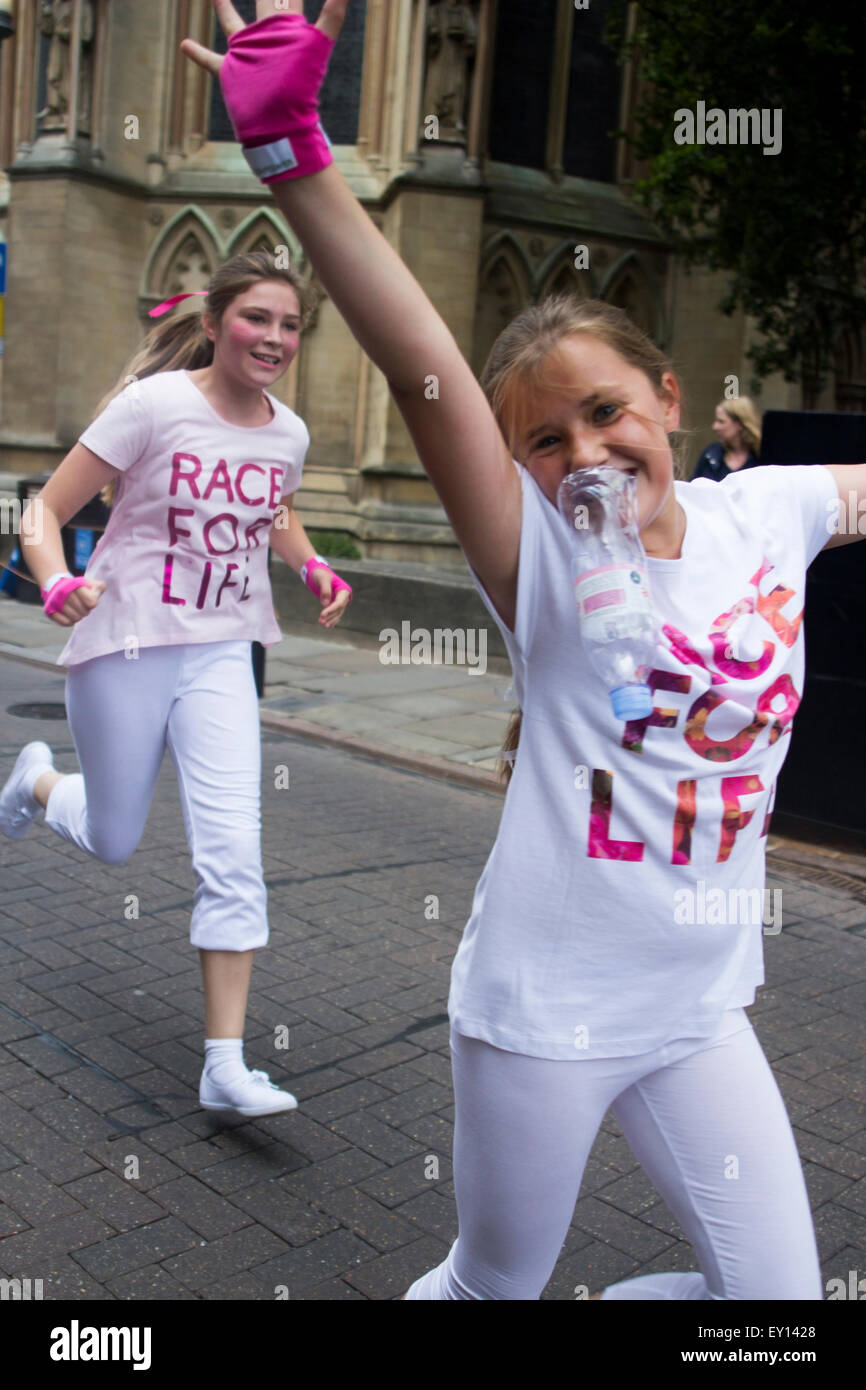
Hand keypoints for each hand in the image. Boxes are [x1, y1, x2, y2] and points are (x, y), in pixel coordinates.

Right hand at [48, 580, 105, 627]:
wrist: (57, 584)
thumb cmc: (76, 587)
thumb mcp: (90, 583)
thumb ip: (99, 587)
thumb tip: (96, 595)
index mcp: (75, 585)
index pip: (92, 602)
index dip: (92, 603)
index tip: (89, 599)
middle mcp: (64, 593)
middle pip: (84, 612)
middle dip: (85, 610)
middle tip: (82, 605)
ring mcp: (56, 602)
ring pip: (75, 618)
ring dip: (78, 615)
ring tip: (75, 609)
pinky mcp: (50, 611)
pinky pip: (66, 622)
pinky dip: (70, 620)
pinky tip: (69, 614)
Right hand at [180, 2, 349, 158]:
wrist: (279, 125)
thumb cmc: (298, 88)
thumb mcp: (317, 46)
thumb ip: (333, 17)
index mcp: (284, 27)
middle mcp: (265, 36)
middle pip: (263, 2)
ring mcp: (246, 53)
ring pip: (231, 22)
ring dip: (223, 7)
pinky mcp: (231, 71)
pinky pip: (211, 60)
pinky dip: (198, 53)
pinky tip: (184, 44)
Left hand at [312, 570, 351, 628]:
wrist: (317, 573)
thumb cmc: (320, 574)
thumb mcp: (322, 579)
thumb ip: (325, 590)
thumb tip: (325, 603)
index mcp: (344, 590)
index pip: (339, 603)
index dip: (331, 609)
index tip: (322, 614)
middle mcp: (344, 597)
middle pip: (338, 610)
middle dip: (330, 616)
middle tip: (320, 621)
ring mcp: (340, 601)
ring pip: (337, 613)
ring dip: (330, 620)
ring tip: (323, 625)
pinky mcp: (334, 604)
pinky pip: (335, 614)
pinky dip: (331, 619)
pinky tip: (326, 625)